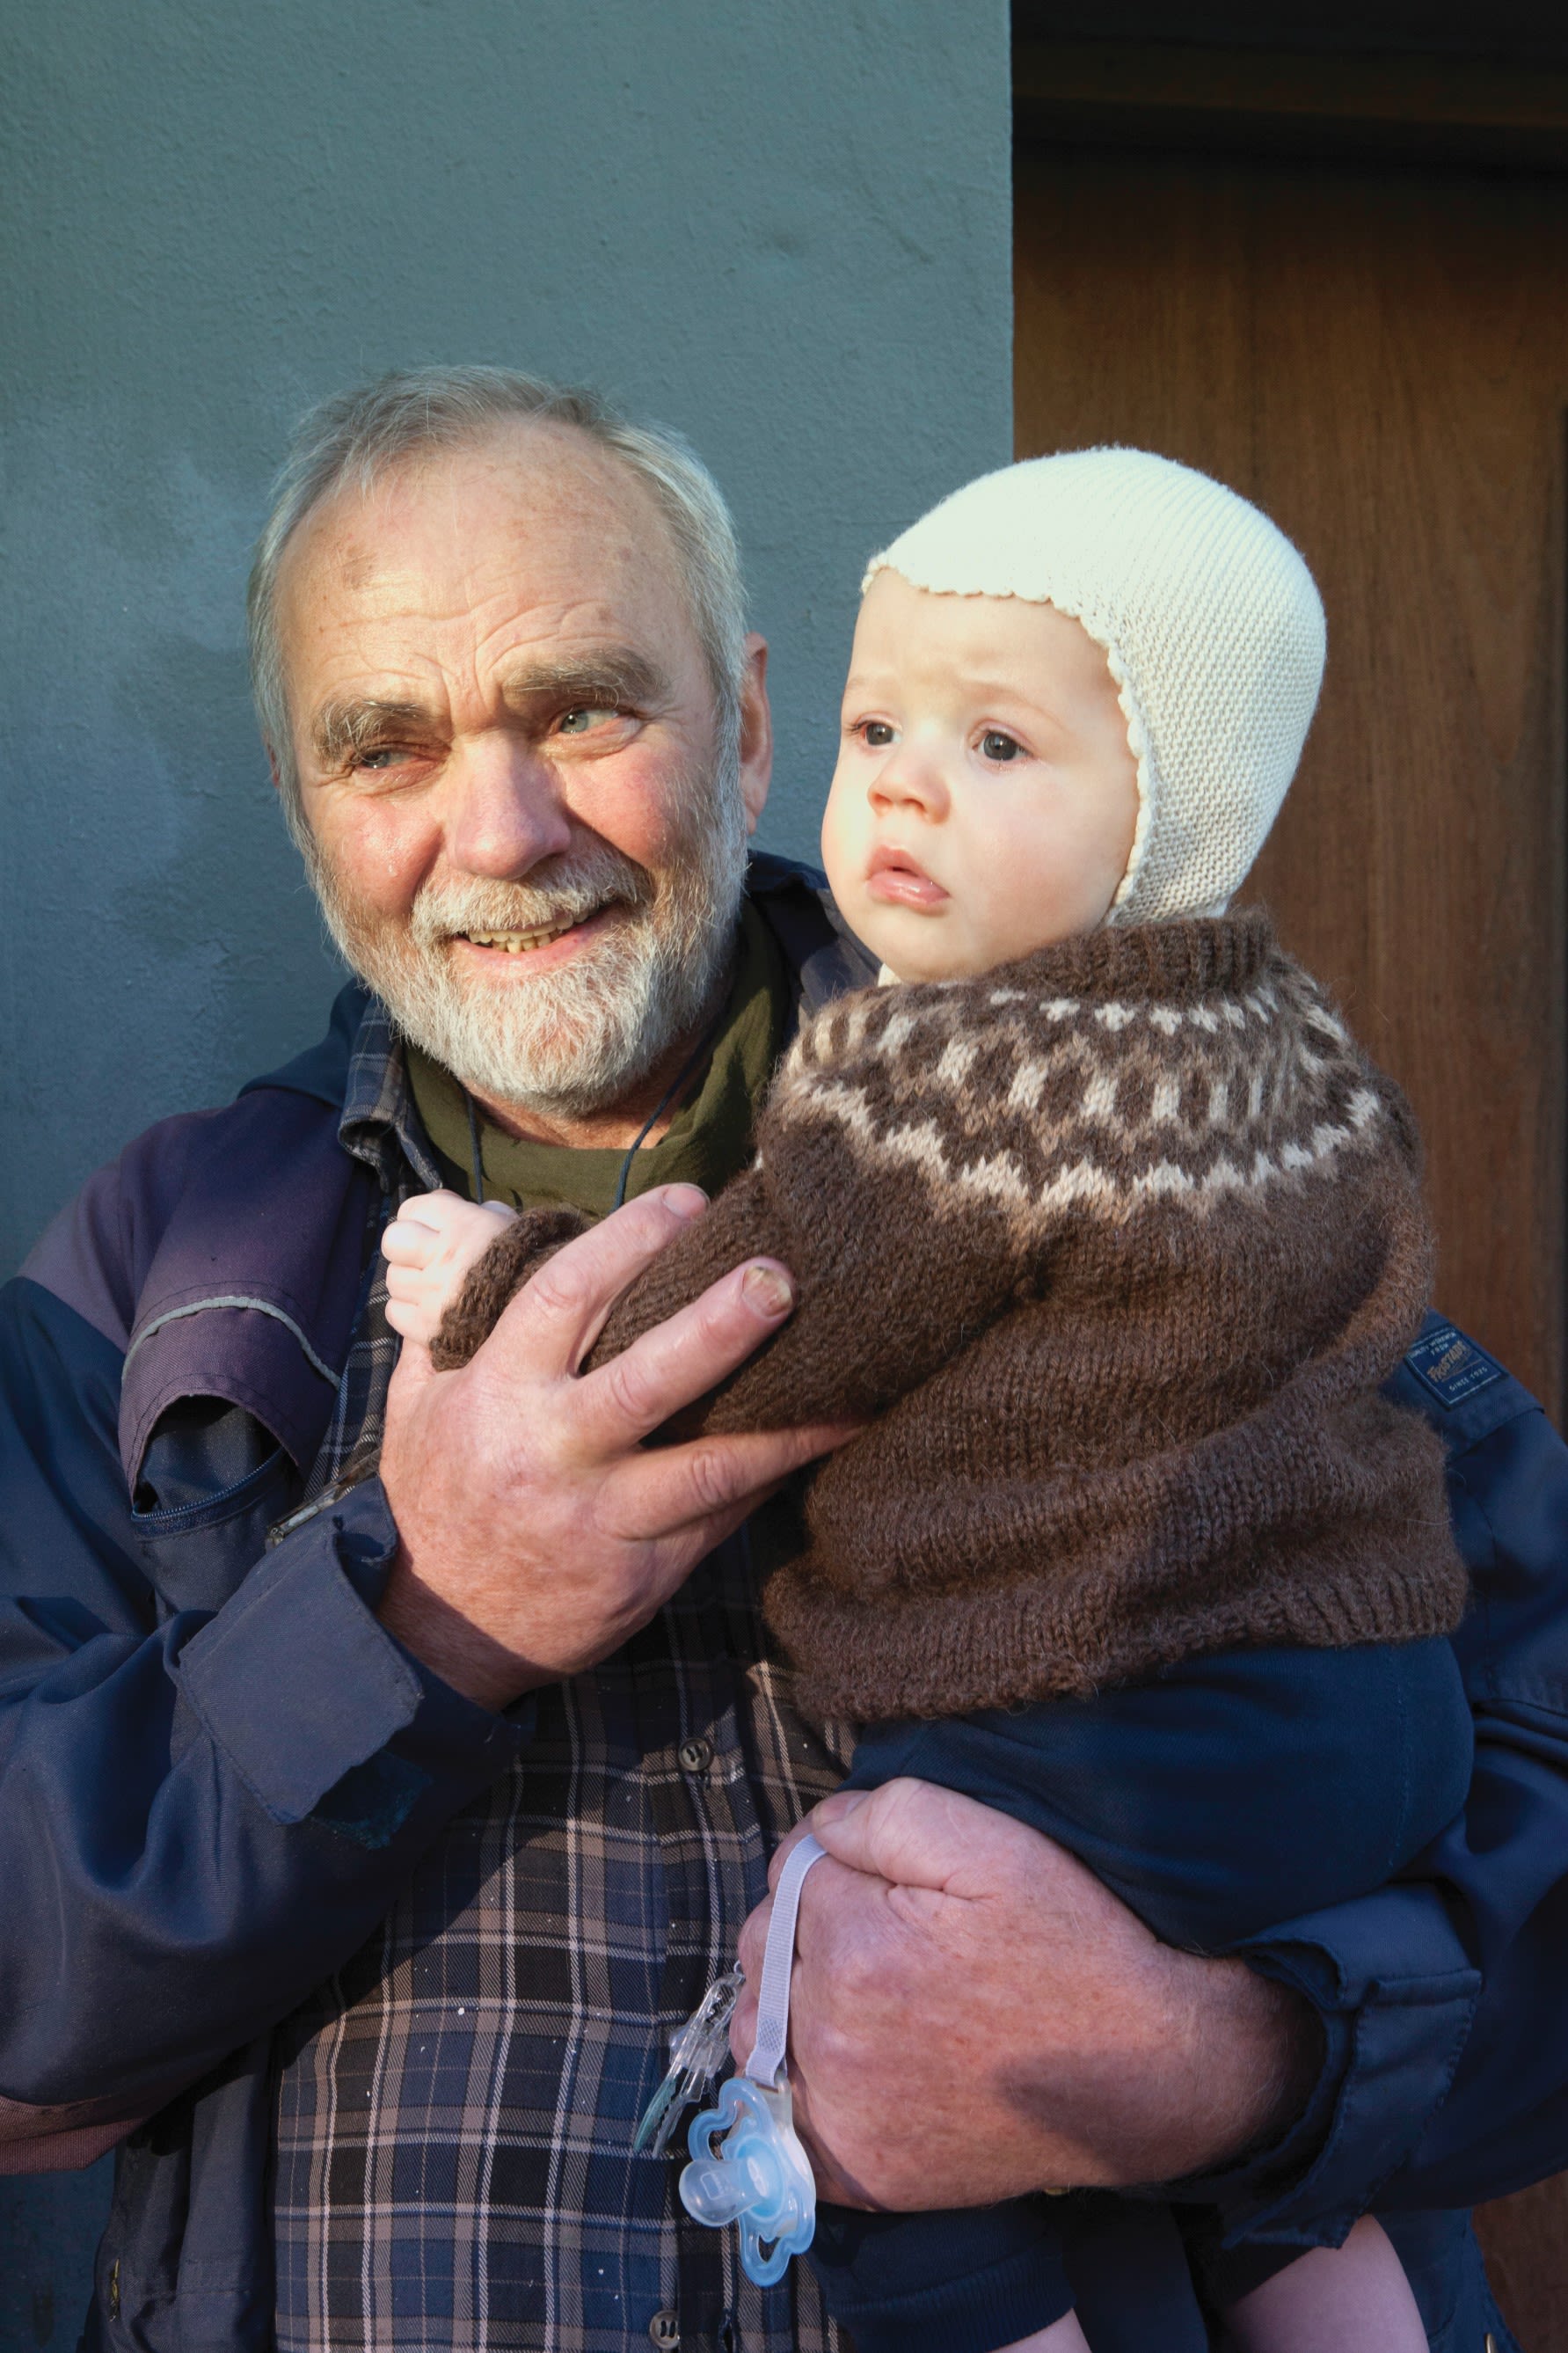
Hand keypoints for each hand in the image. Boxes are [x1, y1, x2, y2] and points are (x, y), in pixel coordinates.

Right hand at [377, 1184, 856, 1709]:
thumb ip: (460, 1321)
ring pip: (708, 1464)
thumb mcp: (420, 1405)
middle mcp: (554, 1452)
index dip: (628, 1241)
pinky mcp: (644, 1570)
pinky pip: (722, 1515)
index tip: (686, 1199)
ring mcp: (603, 1517)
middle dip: (719, 1326)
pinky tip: (823, 1436)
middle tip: (782, 1278)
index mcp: (499, 1394)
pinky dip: (773, 1474)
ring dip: (785, 1422)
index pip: (564, 1298)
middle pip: (648, 1378)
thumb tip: (501, 1226)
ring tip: (853, 1379)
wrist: (440, 1632)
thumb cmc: (438, 1496)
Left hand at [382, 1189, 516, 1351]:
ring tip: (433, 1285)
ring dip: (409, 1280)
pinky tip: (430, 1308)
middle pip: (394, 1240)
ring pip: (393, 1278)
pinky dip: (409, 1310)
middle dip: (406, 1246)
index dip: (420, 1216)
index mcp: (464, 1226)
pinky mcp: (427, 1328)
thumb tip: (443, 1201)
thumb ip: (474, 1211)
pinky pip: (396, 1311)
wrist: (542, 1320)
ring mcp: (432, 1295)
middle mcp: (444, 1258)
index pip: (411, 1209)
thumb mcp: (507, 1224)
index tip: (432, 1227)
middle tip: (424, 1256)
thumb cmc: (526, 1264)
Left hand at [733, 1779, 1318, 2208]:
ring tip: (865, 1993)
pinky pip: (777, 2117)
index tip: (899, 1884)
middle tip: (889, 1935)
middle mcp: (833, 2039)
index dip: (842, 1864)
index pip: (792, 1872)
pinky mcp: (860, 2173)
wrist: (1148, 2071)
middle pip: (762, 1946)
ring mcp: (842, 2117)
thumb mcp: (994, 1842)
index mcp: (856, 1946)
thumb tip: (816, 1832)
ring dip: (787, 2001)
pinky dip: (795, 2085)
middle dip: (806, 1926)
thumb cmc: (1073, 1944)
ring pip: (756, 2027)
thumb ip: (884, 1814)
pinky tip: (849, 2061)